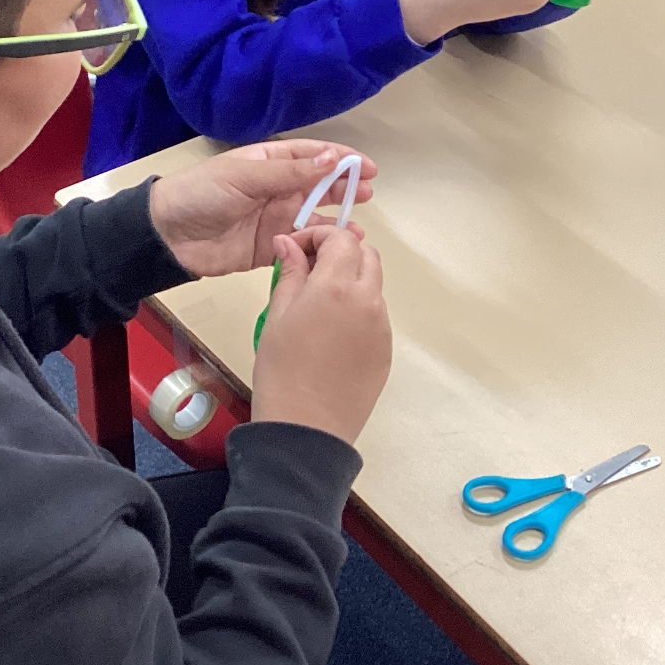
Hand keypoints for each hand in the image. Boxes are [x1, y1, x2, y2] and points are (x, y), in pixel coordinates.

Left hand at [148, 141, 376, 277]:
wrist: (167, 235)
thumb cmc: (202, 193)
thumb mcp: (245, 176)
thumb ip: (290, 172)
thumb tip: (332, 158)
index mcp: (269, 163)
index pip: (312, 156)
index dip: (340, 160)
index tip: (368, 168)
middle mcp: (276, 189)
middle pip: (319, 186)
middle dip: (344, 189)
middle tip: (369, 195)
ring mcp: (274, 219)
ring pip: (314, 218)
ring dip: (336, 220)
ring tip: (358, 227)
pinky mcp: (270, 249)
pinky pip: (301, 246)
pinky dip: (319, 247)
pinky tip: (336, 249)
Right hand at [251, 226, 390, 445]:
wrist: (306, 429)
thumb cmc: (281, 370)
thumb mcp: (278, 315)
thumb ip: (290, 273)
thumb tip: (289, 243)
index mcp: (338, 286)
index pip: (341, 238)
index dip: (318, 235)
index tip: (296, 249)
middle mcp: (369, 300)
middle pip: (366, 256)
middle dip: (341, 253)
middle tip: (310, 269)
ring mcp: (382, 327)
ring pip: (374, 285)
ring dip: (351, 280)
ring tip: (319, 304)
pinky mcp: (387, 350)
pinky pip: (376, 315)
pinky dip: (358, 309)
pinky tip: (333, 333)